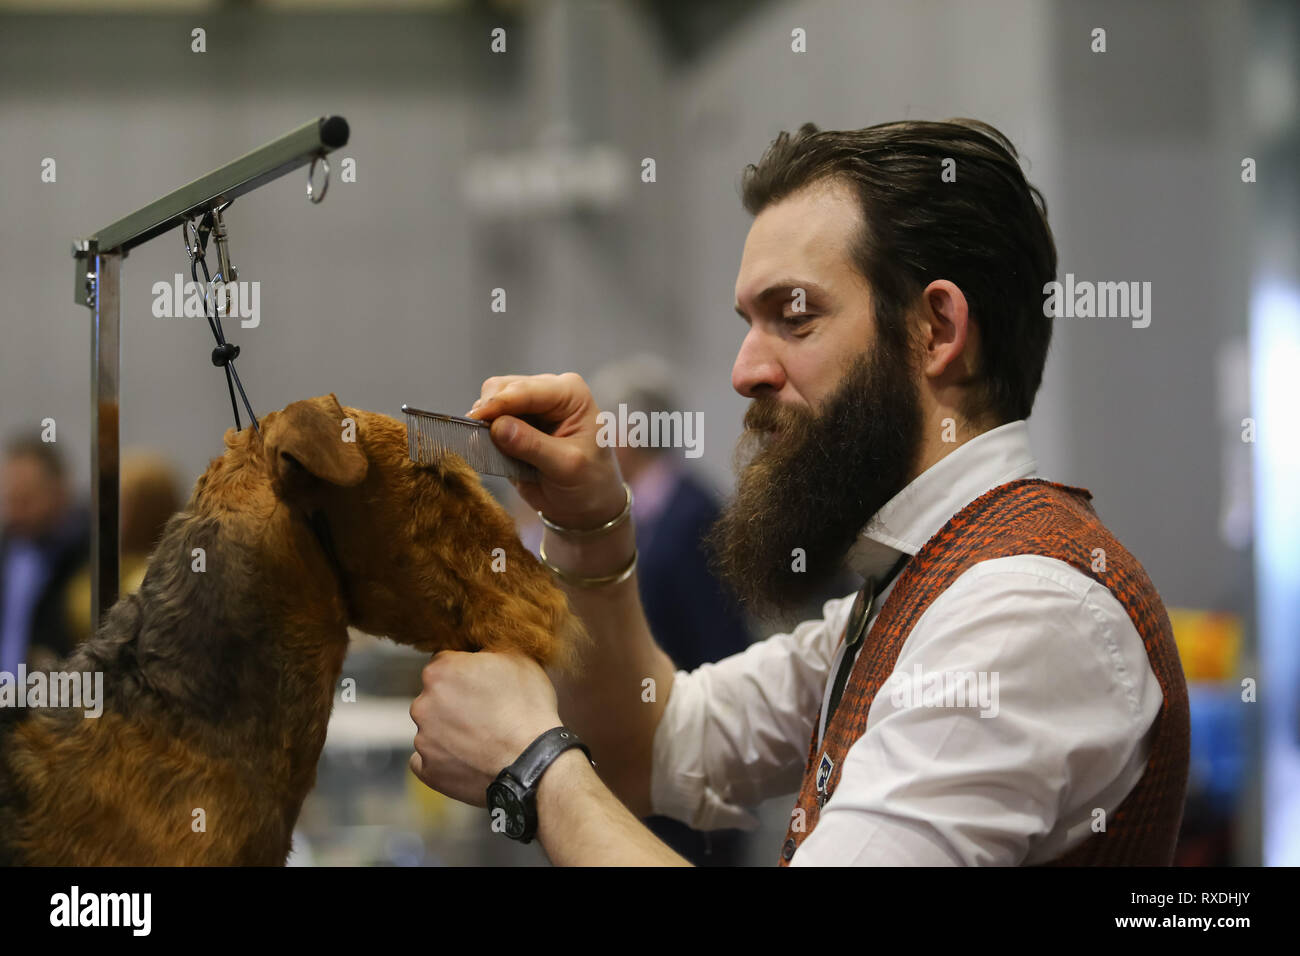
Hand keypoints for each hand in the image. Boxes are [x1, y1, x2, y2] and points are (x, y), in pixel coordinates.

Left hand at [409, 650, 561, 806]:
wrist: (532, 763)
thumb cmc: (527, 708)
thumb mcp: (519, 658)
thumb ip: (488, 647)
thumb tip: (480, 648)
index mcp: (440, 671)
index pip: (445, 662)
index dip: (467, 672)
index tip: (485, 684)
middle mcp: (423, 703)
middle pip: (436, 696)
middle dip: (455, 701)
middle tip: (487, 713)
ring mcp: (423, 739)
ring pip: (433, 728)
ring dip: (451, 731)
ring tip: (484, 739)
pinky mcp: (428, 770)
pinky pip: (427, 760)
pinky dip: (443, 759)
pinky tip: (468, 758)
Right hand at [467, 372, 625, 529]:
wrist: (585, 505)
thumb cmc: (588, 483)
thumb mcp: (566, 467)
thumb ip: (533, 445)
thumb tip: (497, 427)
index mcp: (570, 393)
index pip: (525, 389)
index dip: (498, 403)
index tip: (475, 421)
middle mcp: (549, 390)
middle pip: (501, 387)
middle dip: (488, 411)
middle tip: (478, 438)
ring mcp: (530, 404)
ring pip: (490, 400)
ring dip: (484, 422)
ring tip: (489, 447)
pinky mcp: (515, 421)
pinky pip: (488, 418)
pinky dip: (483, 431)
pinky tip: (490, 448)